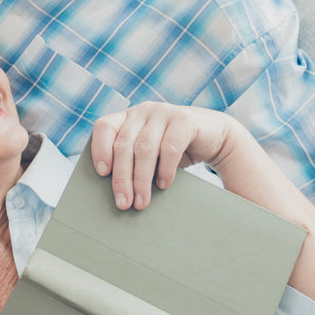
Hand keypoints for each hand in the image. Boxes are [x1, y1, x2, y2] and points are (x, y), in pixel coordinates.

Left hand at [90, 102, 233, 209]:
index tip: (101, 173)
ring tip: (141, 202)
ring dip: (141, 179)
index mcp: (128, 117)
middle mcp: (143, 111)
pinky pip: (169, 147)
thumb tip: (115, 194)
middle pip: (124, 145)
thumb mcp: (149, 153)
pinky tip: (163, 185)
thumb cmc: (173, 150)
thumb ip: (131, 161)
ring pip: (144, 148)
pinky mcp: (185, 120)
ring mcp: (164, 112)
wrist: (214, 137)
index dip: (100, 148)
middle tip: (123, 203)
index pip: (104, 127)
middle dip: (122, 177)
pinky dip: (165, 170)